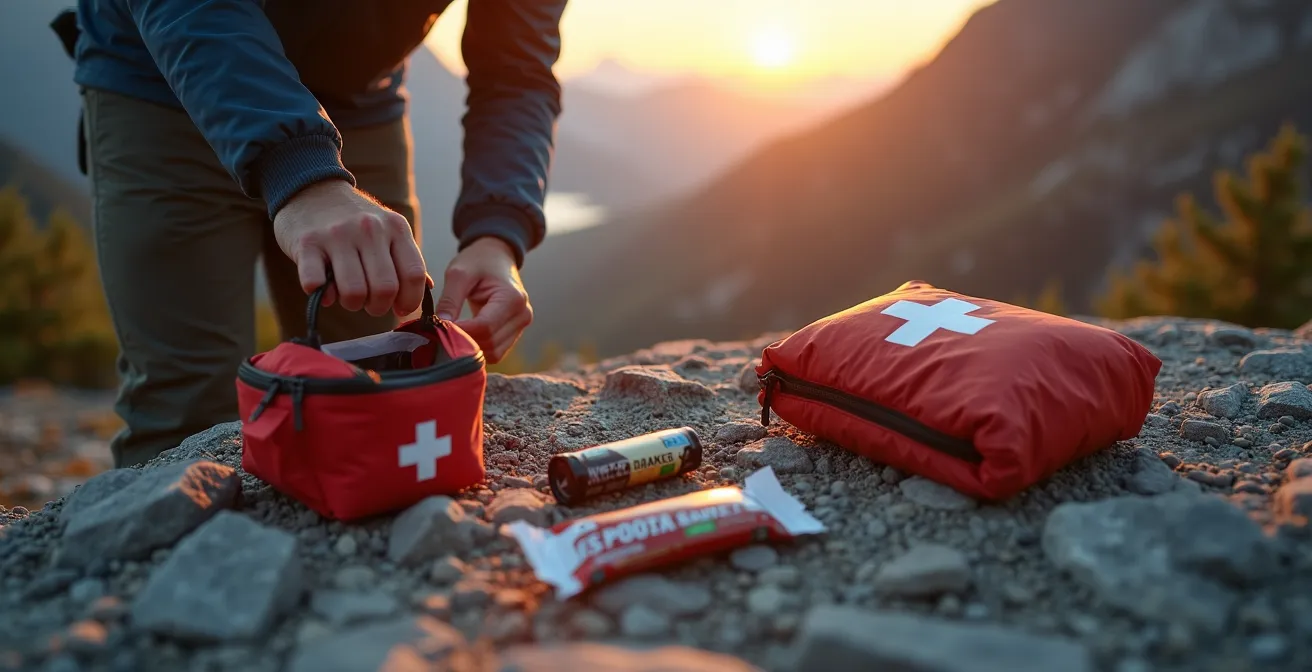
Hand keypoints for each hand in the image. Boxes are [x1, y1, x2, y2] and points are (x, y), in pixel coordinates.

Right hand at [273, 179, 428, 316]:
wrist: (312, 190)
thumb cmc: (355, 221)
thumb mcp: (388, 230)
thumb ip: (406, 258)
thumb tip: (426, 289)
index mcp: (396, 228)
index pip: (414, 275)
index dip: (409, 300)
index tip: (399, 308)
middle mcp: (369, 229)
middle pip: (385, 289)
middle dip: (378, 307)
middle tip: (369, 302)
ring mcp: (337, 235)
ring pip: (354, 292)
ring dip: (351, 304)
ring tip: (347, 295)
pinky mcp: (307, 243)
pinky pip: (316, 284)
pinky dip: (321, 295)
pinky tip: (323, 287)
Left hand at [435, 237, 532, 362]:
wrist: (497, 257)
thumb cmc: (478, 261)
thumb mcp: (459, 273)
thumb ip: (449, 299)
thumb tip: (439, 325)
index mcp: (512, 298)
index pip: (484, 327)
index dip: (460, 332)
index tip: (438, 327)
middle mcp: (522, 315)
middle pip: (490, 343)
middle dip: (463, 341)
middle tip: (441, 332)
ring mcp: (521, 326)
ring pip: (494, 353)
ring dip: (470, 348)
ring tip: (452, 334)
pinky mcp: (515, 332)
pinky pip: (496, 352)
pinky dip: (478, 349)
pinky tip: (464, 336)